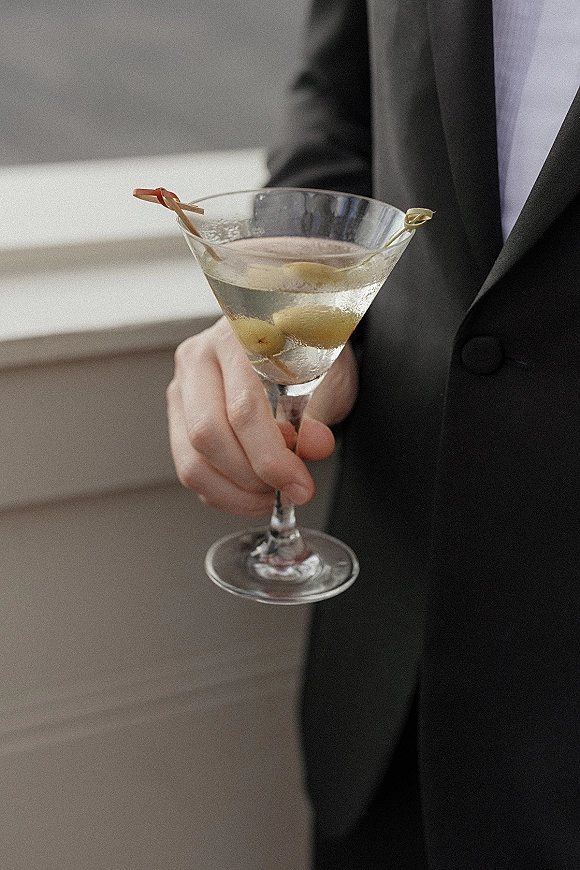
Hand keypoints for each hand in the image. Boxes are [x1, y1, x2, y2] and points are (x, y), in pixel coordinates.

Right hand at [167, 316, 358, 516]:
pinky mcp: (178, 417)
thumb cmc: (309, 357)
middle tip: (287, 490)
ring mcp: (183, 387)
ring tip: (270, 494)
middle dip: (252, 477)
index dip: (271, 457)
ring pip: (192, 460)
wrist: (296, 344)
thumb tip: (312, 447)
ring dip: (236, 492)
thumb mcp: (325, 381)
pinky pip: (190, 470)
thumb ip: (314, 417)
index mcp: (236, 337)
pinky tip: (251, 492)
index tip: (299, 484)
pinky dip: (223, 493)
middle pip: (208, 435)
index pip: (243, 408)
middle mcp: (199, 358)